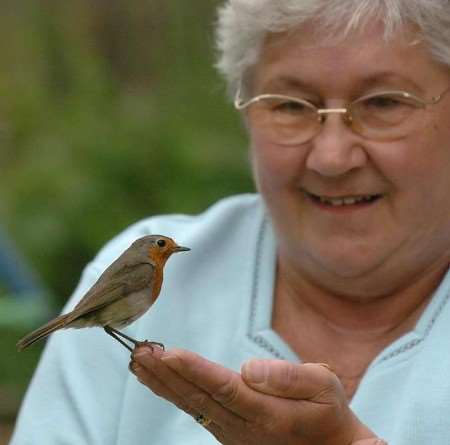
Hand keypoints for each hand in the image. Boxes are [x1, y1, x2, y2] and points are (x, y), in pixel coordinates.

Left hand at [130, 346, 382, 444]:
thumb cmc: (328, 413)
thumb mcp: (323, 386)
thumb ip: (288, 377)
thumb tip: (247, 367)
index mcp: (267, 414)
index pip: (224, 388)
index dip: (194, 371)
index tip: (169, 353)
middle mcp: (243, 427)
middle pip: (198, 397)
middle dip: (166, 373)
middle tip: (140, 351)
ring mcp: (231, 432)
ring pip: (191, 405)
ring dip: (162, 382)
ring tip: (138, 361)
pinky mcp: (227, 431)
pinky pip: (195, 409)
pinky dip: (172, 392)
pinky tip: (157, 379)